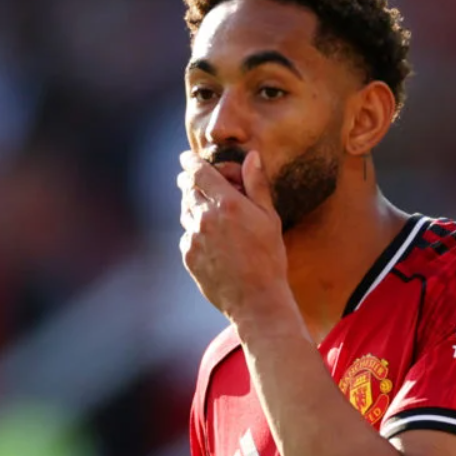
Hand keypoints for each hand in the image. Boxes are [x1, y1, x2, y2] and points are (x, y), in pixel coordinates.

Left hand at [178, 150, 293, 325]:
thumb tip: (252, 156)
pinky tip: (210, 239)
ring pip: (185, 212)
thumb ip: (257, 184)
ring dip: (192, 205)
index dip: (190, 162)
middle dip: (190, 181)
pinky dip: (194, 231)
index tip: (186, 157)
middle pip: (188, 189)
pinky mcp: (189, 256)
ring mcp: (194, 238)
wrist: (256, 300)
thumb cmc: (269, 257)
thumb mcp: (269, 218)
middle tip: (194, 180)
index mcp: (228, 204)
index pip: (199, 172)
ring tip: (207, 211)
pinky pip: (186, 235)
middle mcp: (206, 218)